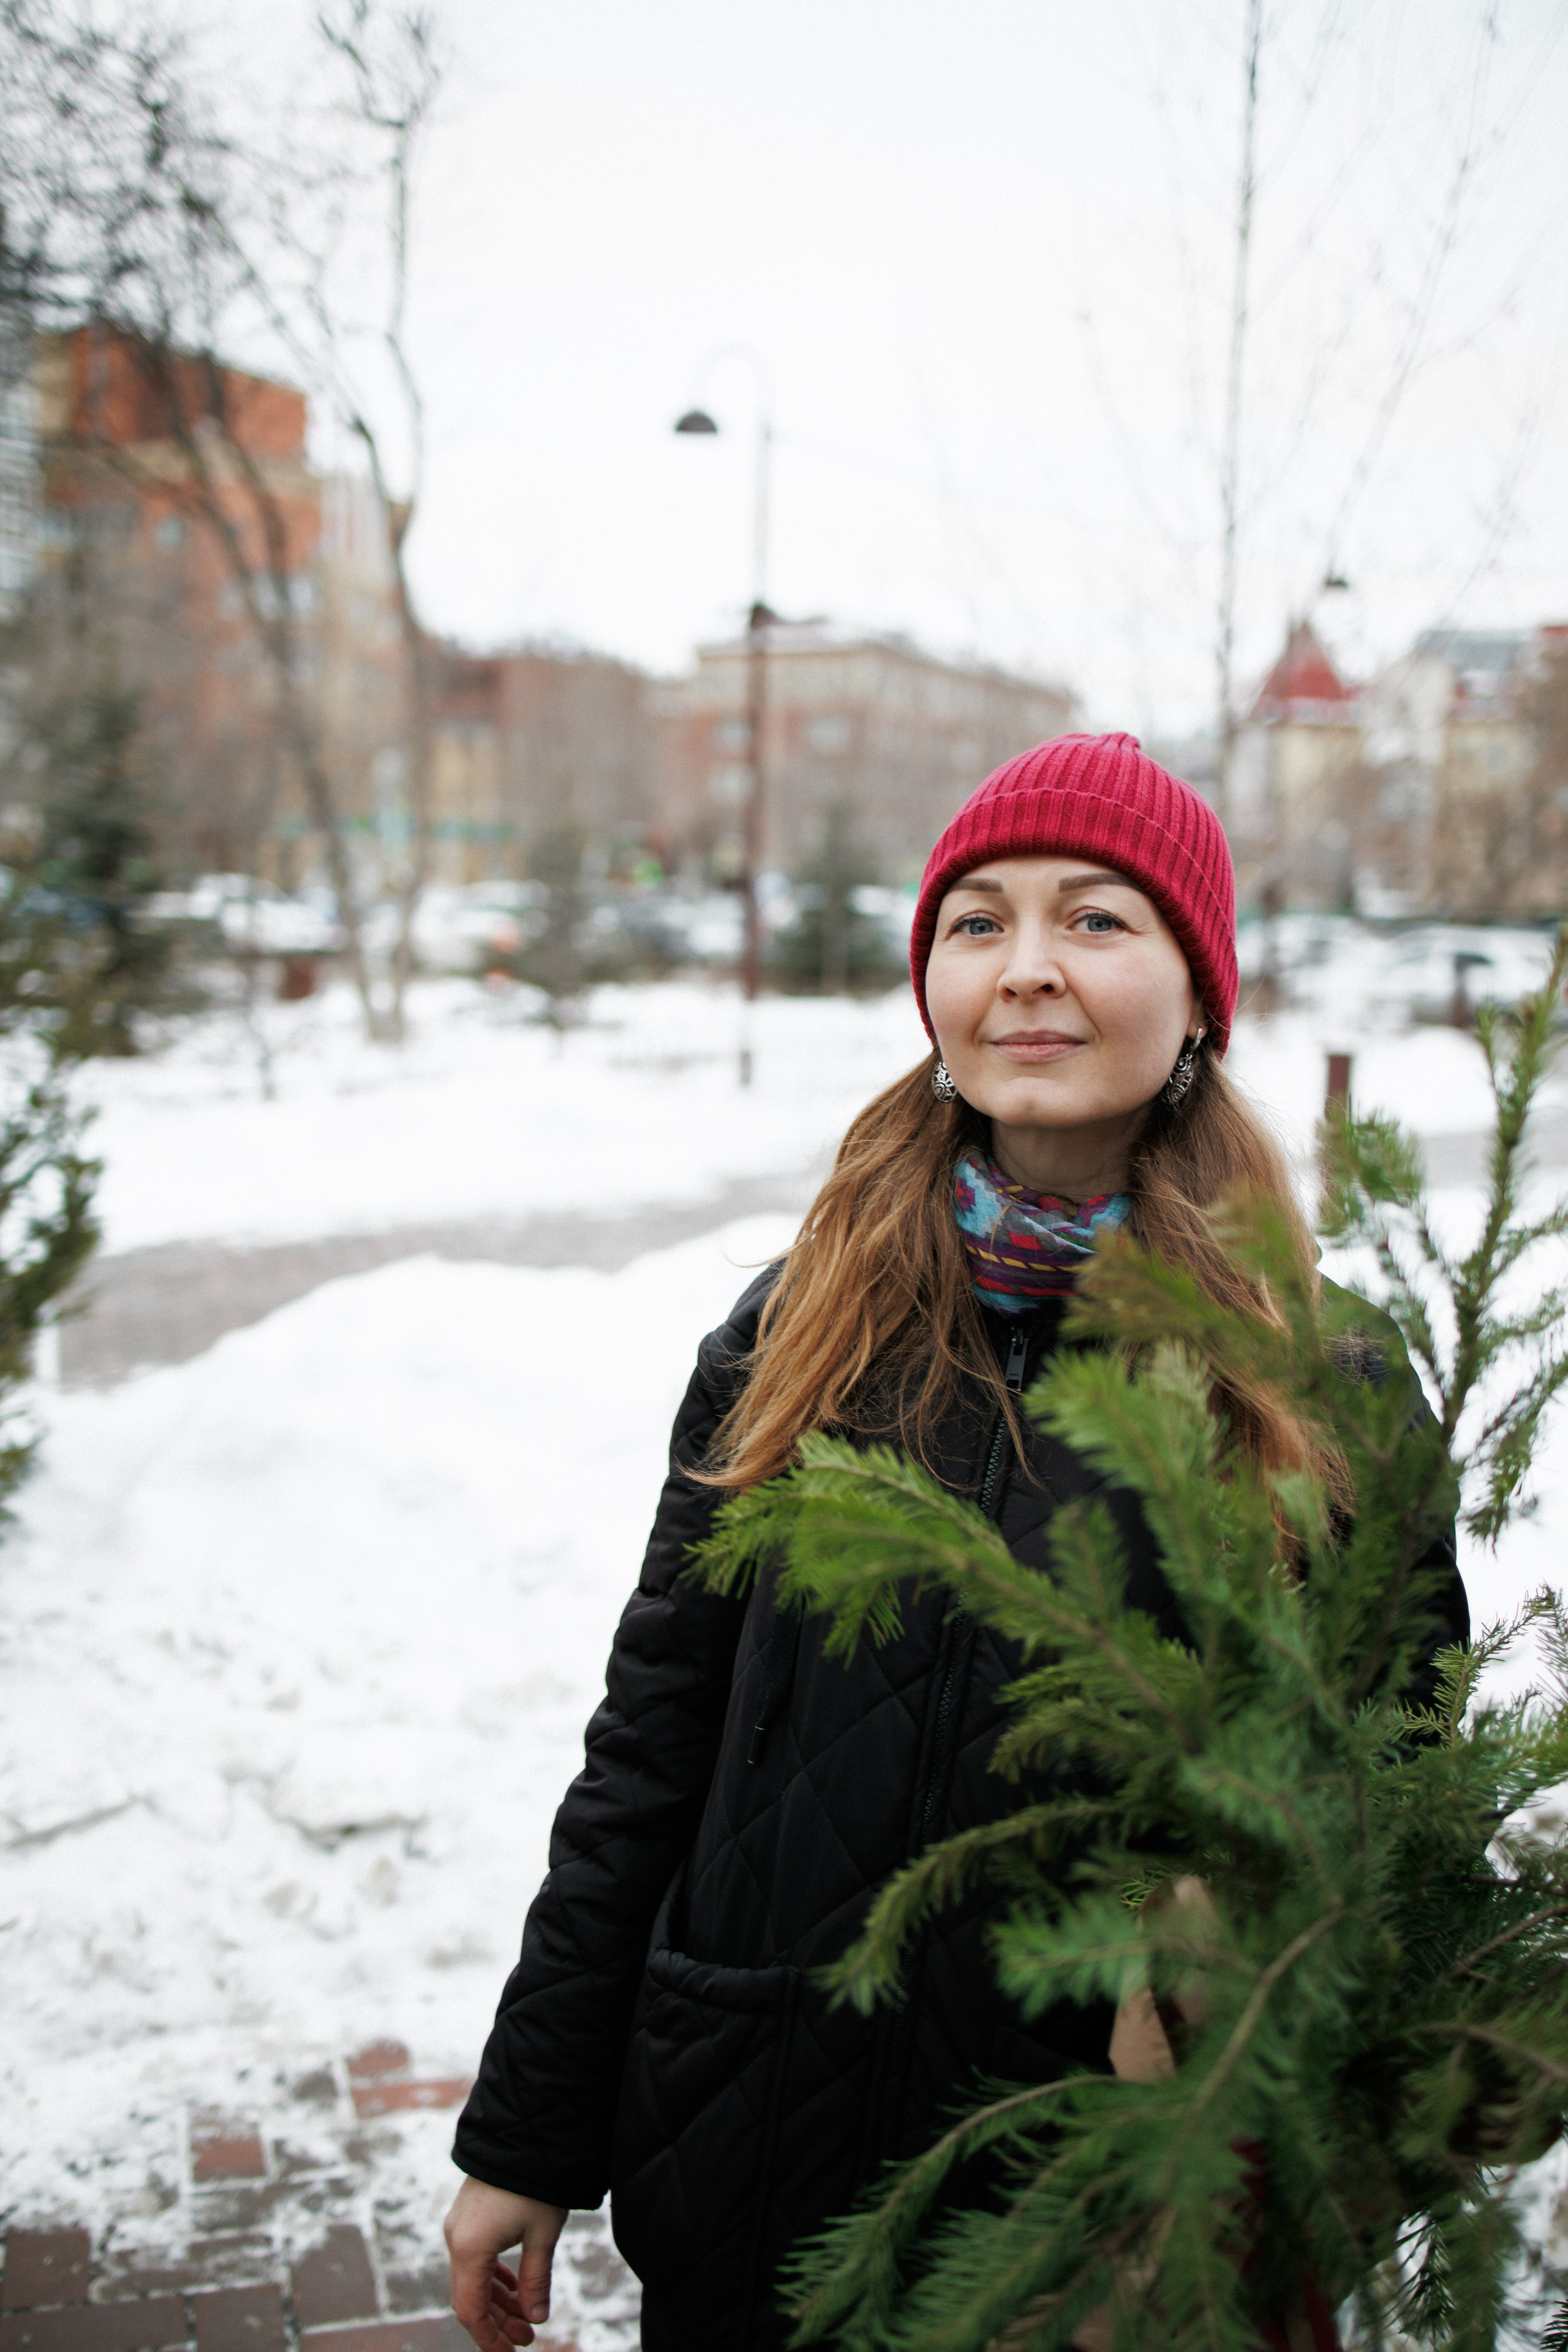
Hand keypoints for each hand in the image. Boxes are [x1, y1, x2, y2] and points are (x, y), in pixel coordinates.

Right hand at [445, 2176, 567, 2350]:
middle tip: (527, 2339)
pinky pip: (475, 2259)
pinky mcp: (468, 2217)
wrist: (522, 2130)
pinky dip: (494, 2279)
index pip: (471, 2310)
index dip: (489, 2338)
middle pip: (469, 2298)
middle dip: (497, 2323)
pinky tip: (515, 2290)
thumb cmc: (534, 2181)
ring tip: (527, 2319)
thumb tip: (536, 2320)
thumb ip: (536, 2281)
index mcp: (469, 2248)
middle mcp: (456, 2239)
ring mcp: (459, 2227)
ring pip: (472, 2280)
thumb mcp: (542, 2234)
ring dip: (498, 2302)